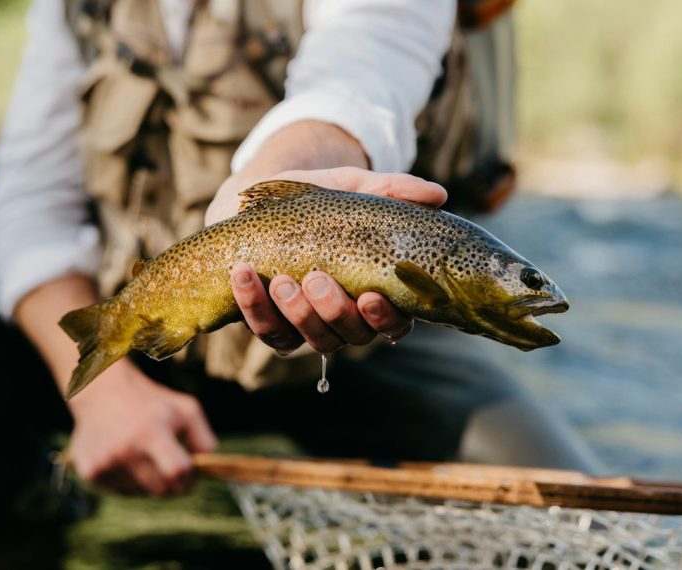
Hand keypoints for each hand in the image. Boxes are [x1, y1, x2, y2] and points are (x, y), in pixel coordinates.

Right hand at [67, 359, 216, 495]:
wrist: (102, 392)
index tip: (191, 475)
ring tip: (146, 456)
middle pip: (161, 490)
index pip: (177, 472)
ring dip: (151, 482)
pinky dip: (131, 482)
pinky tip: (127, 458)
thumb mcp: (186, 409)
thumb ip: (204, 439)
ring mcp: (105, 462)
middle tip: (173, 470)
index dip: (189, 479)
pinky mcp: (90, 471)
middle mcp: (125, 449)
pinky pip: (122, 492)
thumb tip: (208, 469)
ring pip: (142, 493)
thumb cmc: (152, 402)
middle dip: (173, 485)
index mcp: (151, 432)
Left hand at [216, 167, 446, 354]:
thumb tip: (437, 195)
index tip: (370, 296)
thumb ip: (392, 190)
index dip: (385, 318)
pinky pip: (266, 329)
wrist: (260, 199)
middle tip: (316, 279)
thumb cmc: (318, 199)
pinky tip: (243, 275)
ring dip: (297, 314)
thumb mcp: (353, 188)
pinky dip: (253, 306)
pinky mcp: (270, 323)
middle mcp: (345, 317)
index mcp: (375, 293)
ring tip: (281, 281)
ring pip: (310, 338)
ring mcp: (307, 325)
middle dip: (333, 311)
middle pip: (350, 335)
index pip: (394, 323)